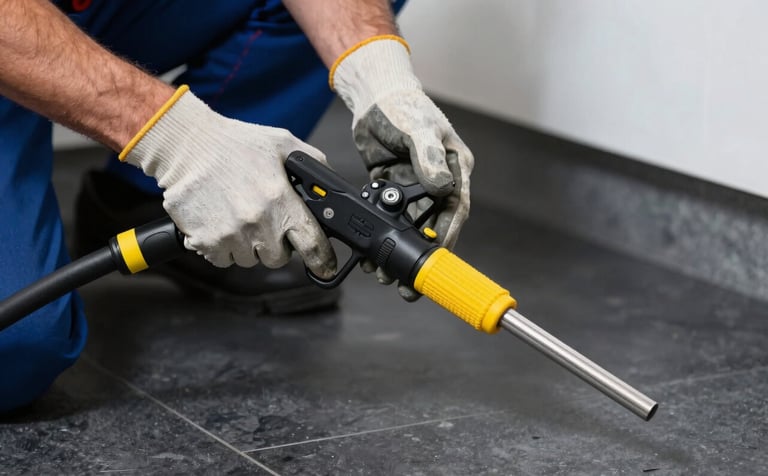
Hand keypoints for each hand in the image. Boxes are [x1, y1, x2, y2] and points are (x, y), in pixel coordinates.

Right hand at [120, 86, 335, 278]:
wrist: (186, 145)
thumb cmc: (234, 143)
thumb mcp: (283, 144)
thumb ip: (314, 165)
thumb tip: (331, 189)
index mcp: (280, 199)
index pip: (312, 244)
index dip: (322, 259)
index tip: (325, 267)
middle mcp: (257, 221)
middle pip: (278, 258)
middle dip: (277, 245)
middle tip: (266, 222)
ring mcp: (230, 235)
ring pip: (250, 260)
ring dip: (249, 246)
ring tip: (240, 216)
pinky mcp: (206, 242)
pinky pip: (224, 260)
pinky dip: (224, 247)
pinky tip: (222, 222)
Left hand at [331, 36, 473, 300]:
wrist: (374, 94)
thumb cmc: (403, 105)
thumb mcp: (419, 128)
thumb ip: (429, 156)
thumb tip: (441, 186)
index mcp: (454, 169)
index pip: (456, 209)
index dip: (447, 235)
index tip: (435, 256)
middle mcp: (437, 181)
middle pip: (433, 224)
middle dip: (421, 252)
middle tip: (410, 279)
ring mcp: (414, 186)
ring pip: (410, 225)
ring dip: (399, 247)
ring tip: (385, 271)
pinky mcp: (392, 187)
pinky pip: (389, 216)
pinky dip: (381, 232)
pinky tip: (370, 248)